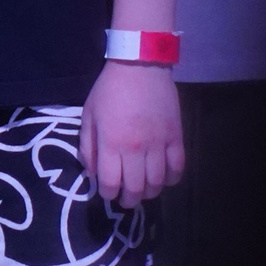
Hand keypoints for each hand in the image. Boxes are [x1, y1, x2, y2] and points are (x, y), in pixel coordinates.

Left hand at [78, 61, 184, 206]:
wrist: (140, 64)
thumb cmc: (109, 90)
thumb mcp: (88, 115)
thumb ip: (87, 145)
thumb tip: (92, 172)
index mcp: (111, 143)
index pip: (110, 183)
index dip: (108, 194)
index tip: (107, 192)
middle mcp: (136, 148)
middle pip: (136, 189)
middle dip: (129, 200)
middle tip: (126, 199)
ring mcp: (158, 143)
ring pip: (157, 183)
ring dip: (150, 192)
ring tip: (144, 190)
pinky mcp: (176, 137)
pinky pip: (178, 167)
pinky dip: (171, 178)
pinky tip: (164, 177)